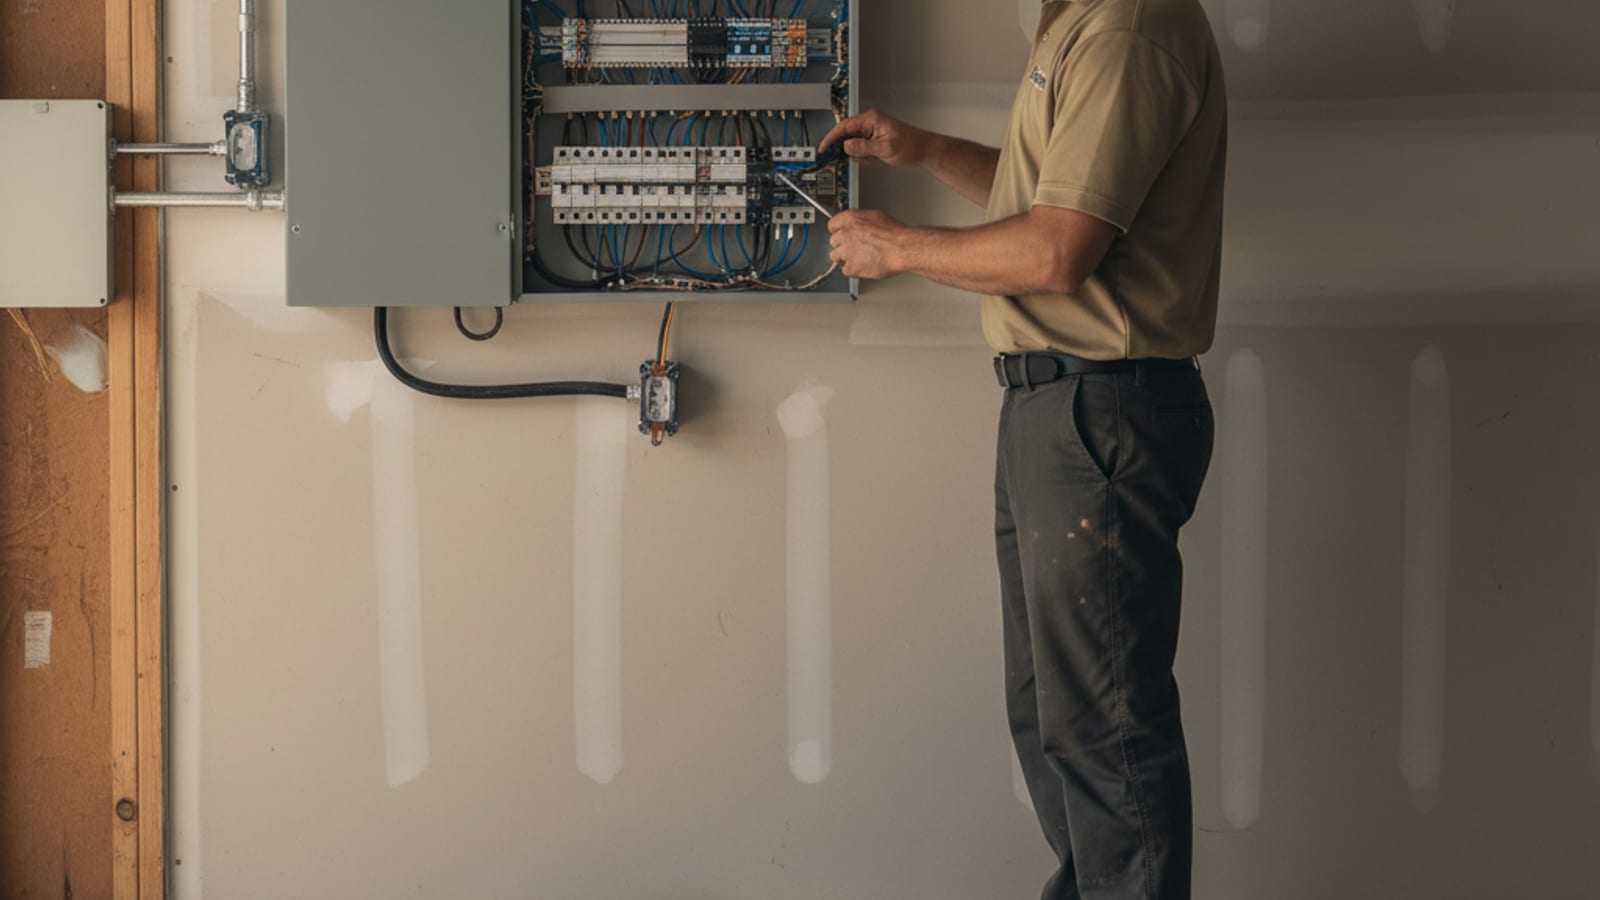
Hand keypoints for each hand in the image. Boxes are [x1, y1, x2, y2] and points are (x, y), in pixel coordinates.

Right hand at [817, 109, 931, 167]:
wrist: (924, 151)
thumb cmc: (910, 146)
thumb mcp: (884, 149)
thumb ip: (862, 148)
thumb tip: (846, 146)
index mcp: (870, 120)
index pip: (843, 127)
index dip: (830, 138)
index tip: (822, 148)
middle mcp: (870, 122)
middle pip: (847, 136)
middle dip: (851, 150)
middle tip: (859, 158)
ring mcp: (872, 131)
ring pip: (854, 145)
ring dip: (861, 155)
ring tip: (875, 157)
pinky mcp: (875, 139)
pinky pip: (862, 149)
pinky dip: (866, 156)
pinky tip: (877, 158)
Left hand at [828, 210, 908, 279]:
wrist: (901, 248)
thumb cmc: (894, 234)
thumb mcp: (876, 217)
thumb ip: (861, 222)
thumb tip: (859, 225)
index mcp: (850, 219)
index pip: (832, 225)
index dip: (838, 231)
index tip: (842, 235)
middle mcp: (845, 234)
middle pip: (833, 241)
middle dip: (842, 245)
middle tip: (854, 247)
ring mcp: (846, 251)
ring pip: (836, 256)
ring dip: (845, 258)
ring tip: (858, 258)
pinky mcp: (851, 267)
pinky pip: (846, 270)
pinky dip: (853, 270)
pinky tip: (863, 266)